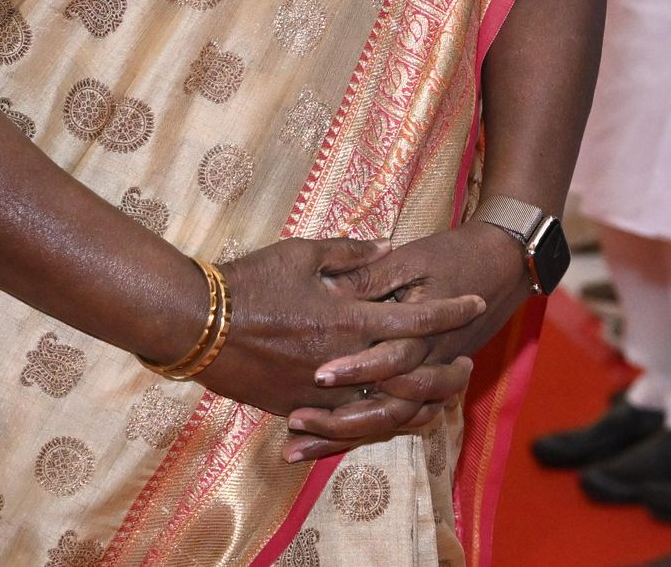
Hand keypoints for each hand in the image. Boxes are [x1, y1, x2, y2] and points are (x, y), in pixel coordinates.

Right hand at [188, 237, 487, 434]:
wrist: (193, 322)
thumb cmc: (249, 281)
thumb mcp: (303, 253)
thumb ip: (351, 254)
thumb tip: (389, 249)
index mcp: (346, 318)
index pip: (415, 318)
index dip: (451, 310)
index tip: (477, 301)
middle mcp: (339, 361)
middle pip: (408, 373)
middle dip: (442, 370)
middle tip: (467, 363)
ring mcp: (316, 390)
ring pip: (379, 408)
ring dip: (412, 404)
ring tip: (437, 400)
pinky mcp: (292, 407)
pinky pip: (340, 423)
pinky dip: (368, 421)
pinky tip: (385, 417)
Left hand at [278, 223, 534, 462]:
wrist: (506, 262)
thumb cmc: (457, 254)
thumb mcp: (412, 258)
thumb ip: (370, 276)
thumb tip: (325, 289)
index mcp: (427, 331)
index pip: (391, 359)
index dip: (355, 369)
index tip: (318, 376)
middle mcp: (432, 362)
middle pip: (391, 408)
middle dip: (341, 420)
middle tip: (298, 419)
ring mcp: (433, 375)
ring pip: (393, 422)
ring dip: (346, 436)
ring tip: (299, 443)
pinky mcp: (431, 379)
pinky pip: (400, 419)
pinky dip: (366, 431)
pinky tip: (329, 439)